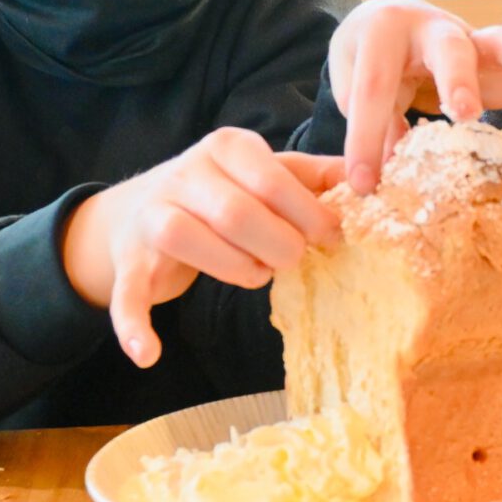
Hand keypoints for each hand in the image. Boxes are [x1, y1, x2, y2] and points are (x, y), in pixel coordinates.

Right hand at [62, 127, 344, 367]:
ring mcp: (151, 215)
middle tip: (293, 260)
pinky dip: (134, 325)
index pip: (272, 179)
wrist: (138, 210)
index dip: (309, 215)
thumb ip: (317, 176)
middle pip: (234, 212)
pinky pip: (127, 291)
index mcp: (227, 147)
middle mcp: (184, 173)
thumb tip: (373, 182)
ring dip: (231, 268)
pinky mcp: (128, 260)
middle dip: (276, 245)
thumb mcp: (267, 173)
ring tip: (255, 275)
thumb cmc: (222, 193)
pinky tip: (149, 354)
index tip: (331, 238)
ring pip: (185, 237)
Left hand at [328, 0, 501, 192]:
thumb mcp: (354, 91)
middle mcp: (434, 30)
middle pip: (449, 51)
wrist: (381, 23)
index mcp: (384, 36)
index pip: (376, 88)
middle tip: (461, 114)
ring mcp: (474, 41)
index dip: (367, 137)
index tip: (362, 183)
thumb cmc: (365, 64)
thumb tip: (380, 182)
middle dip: (456, 82)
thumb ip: (373, 129)